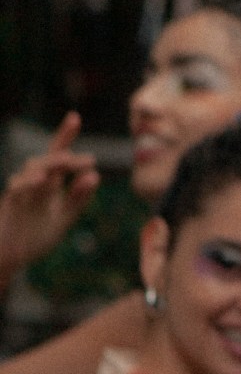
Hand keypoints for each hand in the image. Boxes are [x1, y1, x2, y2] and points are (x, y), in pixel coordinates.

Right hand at [0, 113, 99, 285]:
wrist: (12, 257)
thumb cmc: (36, 235)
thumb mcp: (64, 218)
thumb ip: (78, 199)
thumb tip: (95, 176)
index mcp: (48, 185)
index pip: (57, 156)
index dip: (64, 136)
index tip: (74, 117)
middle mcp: (34, 183)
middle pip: (46, 159)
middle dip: (64, 153)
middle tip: (88, 159)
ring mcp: (21, 192)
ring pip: (31, 170)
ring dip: (50, 164)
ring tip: (68, 162)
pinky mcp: (11, 205)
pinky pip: (17, 189)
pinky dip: (28, 183)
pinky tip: (42, 180)